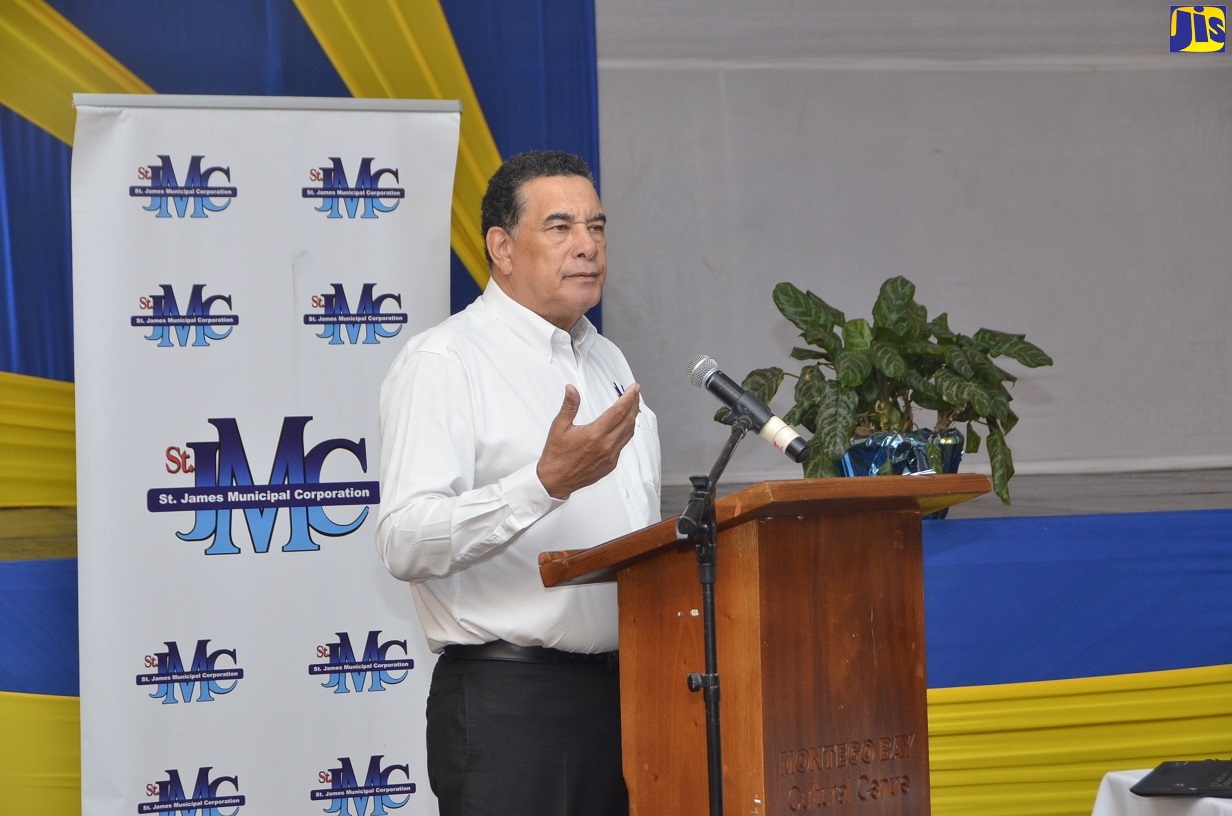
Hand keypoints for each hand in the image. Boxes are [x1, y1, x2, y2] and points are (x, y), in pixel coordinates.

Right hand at [537, 383, 641, 498]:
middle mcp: (606, 446)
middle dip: (634, 404)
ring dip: (632, 418)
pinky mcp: (611, 465)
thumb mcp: (559, 427)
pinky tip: (623, 426)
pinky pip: (623, 445)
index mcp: (594, 434)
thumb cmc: (556, 455)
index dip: (629, 398)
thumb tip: (571, 389)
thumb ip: (569, 406)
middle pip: (628, 420)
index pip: (618, 411)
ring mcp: (610, 457)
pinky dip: (626, 432)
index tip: (635, 388)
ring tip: (632, 407)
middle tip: (636, 393)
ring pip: (628, 433)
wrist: (555, 480)